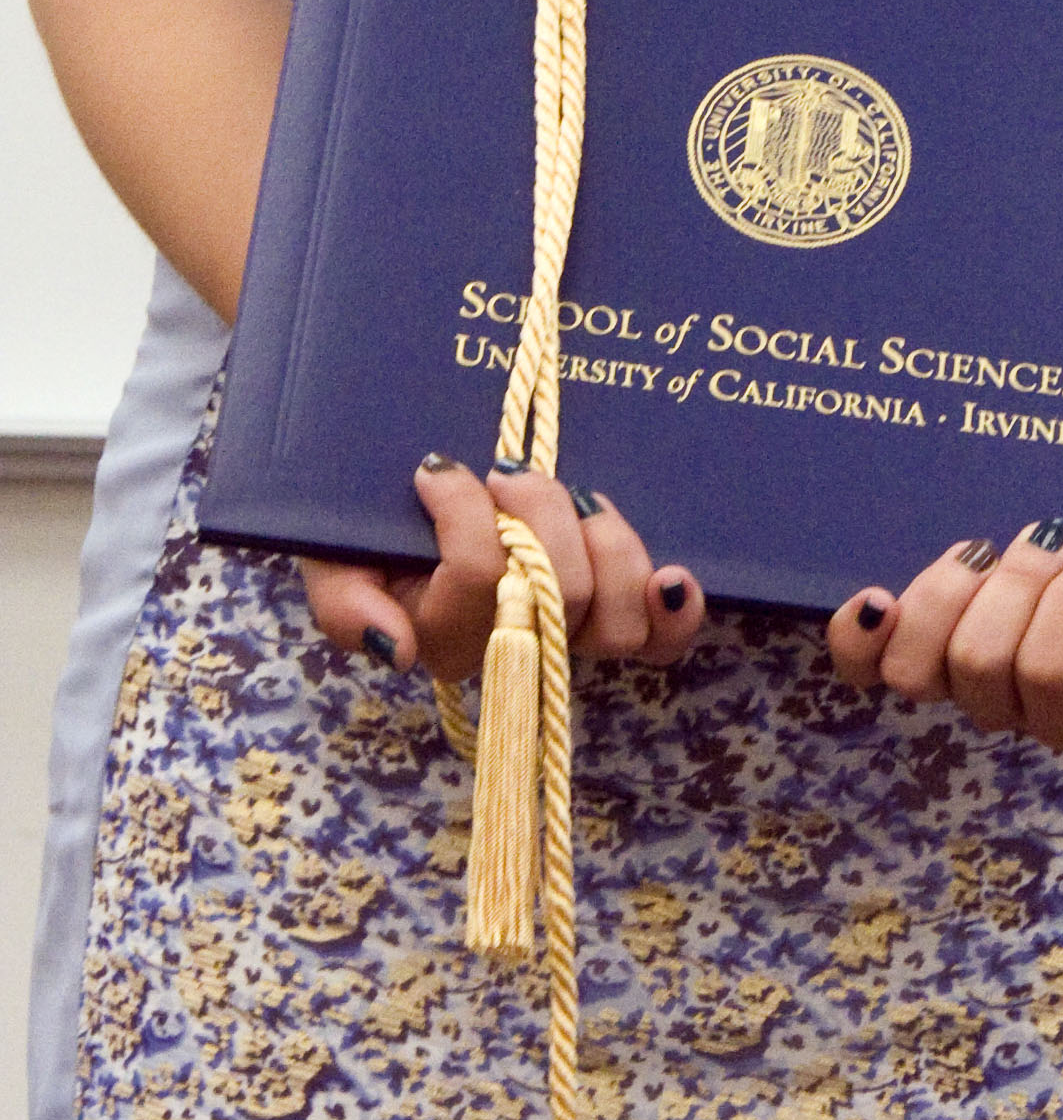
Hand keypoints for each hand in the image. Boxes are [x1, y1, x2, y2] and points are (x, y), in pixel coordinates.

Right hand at [298, 452, 708, 676]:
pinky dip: (672, 611)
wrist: (413, 498)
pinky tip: (674, 577)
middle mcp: (509, 649)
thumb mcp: (332, 558)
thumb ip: (344, 606)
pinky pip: (656, 641)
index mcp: (440, 637)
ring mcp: (566, 634)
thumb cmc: (371, 527)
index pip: (477, 579)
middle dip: (539, 512)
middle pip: (556, 595)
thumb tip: (399, 650)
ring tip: (576, 499)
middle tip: (507, 471)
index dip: (466, 514)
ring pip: (611, 619)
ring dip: (605, 544)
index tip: (439, 469)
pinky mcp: (613, 616)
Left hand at [826, 521, 1062, 774]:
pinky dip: (858, 635)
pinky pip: (858, 666)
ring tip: (980, 551)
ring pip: (918, 667)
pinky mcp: (898, 648)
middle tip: (1046, 538)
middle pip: (981, 662)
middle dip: (1014, 584)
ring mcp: (945, 677)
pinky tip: (874, 597)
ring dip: (946, 595)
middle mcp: (1000, 706)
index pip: (1051, 674)